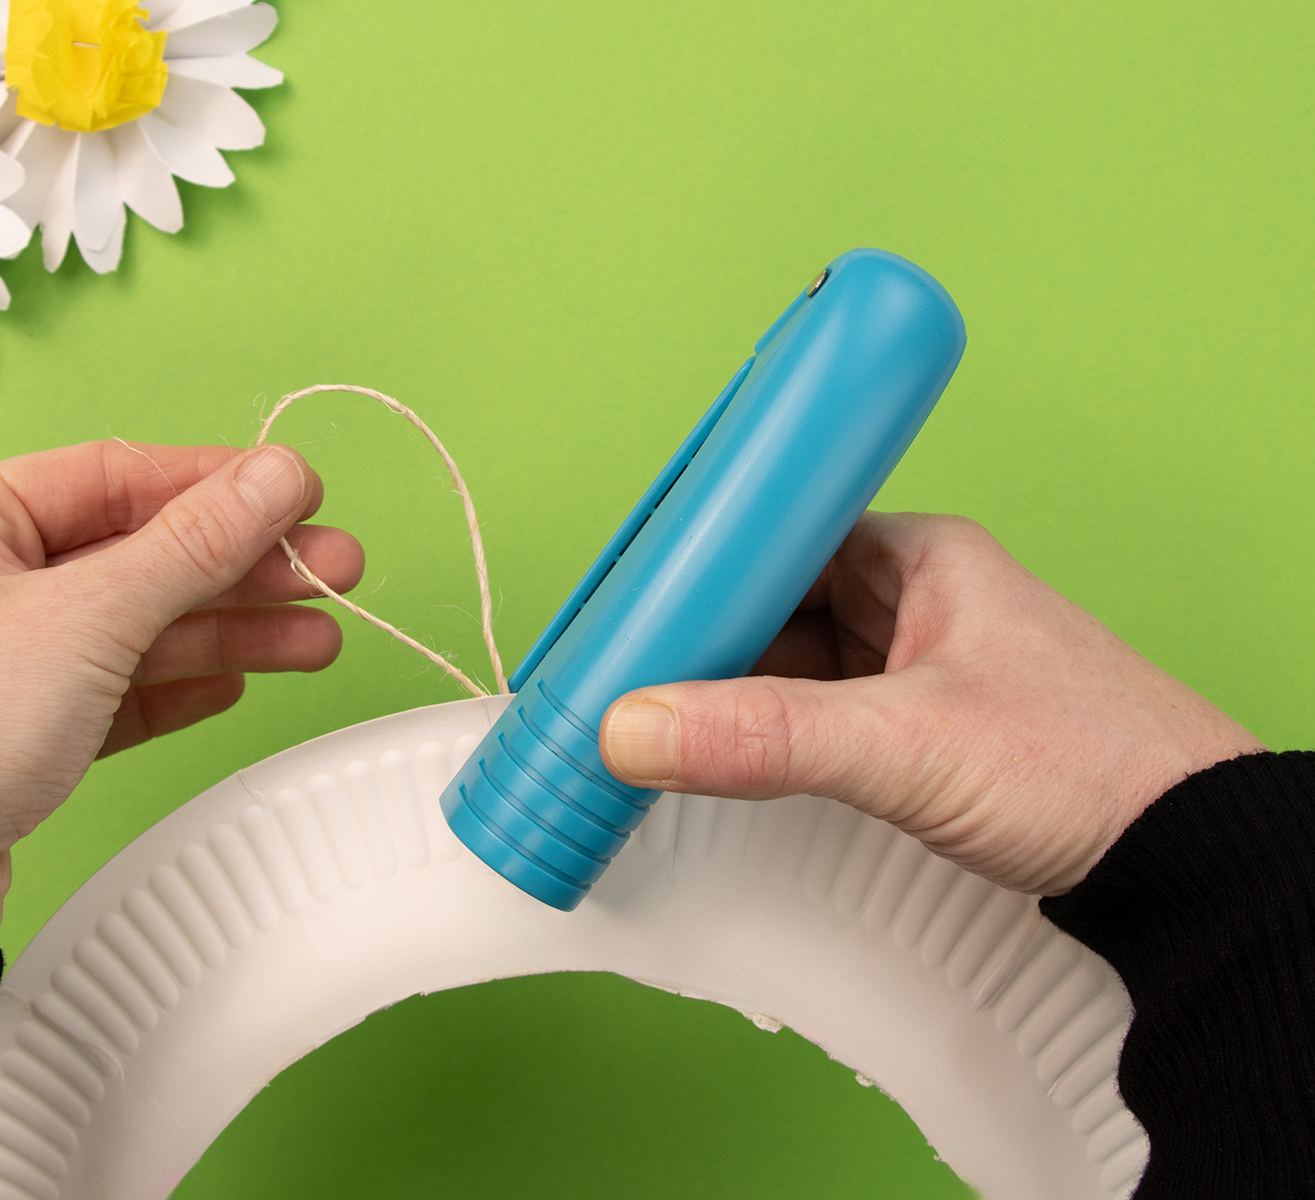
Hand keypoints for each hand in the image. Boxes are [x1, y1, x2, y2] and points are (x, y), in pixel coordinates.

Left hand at [0, 441, 363, 931]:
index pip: (113, 475)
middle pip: (139, 552)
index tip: (299, 489)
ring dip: (231, 629)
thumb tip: (276, 476)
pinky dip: (181, 684)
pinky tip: (238, 684)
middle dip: (241, 563)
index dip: (214, 481)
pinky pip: (122, 687)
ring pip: (141, 624)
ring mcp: (4, 657)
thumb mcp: (87, 619)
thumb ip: (192, 545)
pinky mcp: (27, 729)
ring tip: (319, 637)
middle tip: (334, 567)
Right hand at [597, 512, 1264, 895]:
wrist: (1194, 863)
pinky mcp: (919, 730)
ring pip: (790, 660)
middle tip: (621, 666)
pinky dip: (764, 732)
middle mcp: (915, 599)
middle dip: (702, 635)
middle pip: (773, 599)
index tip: (627, 594)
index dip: (700, 559)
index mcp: (921, 557)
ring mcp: (916, 667)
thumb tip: (635, 727)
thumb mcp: (906, 746)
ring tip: (648, 710)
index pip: (780, 530)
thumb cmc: (1092, 768)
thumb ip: (765, 739)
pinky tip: (718, 754)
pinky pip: (814, 713)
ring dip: (730, 689)